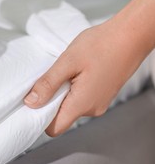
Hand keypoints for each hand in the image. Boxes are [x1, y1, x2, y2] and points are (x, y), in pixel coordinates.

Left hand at [24, 21, 150, 136]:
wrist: (132, 34)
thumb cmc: (102, 45)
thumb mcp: (67, 62)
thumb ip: (48, 84)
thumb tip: (31, 102)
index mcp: (82, 104)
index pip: (55, 128)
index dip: (39, 118)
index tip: (32, 101)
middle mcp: (92, 109)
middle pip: (62, 117)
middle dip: (50, 101)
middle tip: (50, 78)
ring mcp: (100, 102)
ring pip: (71, 106)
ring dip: (62, 92)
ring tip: (66, 71)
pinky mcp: (103, 94)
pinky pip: (81, 98)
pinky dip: (73, 88)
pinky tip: (76, 71)